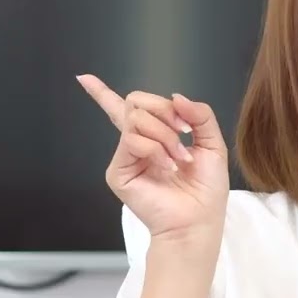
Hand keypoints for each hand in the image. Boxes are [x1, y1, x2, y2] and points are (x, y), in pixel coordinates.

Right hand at [77, 74, 229, 241]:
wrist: (199, 219)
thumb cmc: (206, 189)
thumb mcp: (212, 143)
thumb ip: (199, 114)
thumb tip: (175, 96)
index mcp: (156, 136)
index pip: (128, 109)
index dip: (103, 93)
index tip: (85, 78)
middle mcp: (137, 144)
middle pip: (136, 101)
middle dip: (165, 111)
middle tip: (184, 134)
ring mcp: (126, 156)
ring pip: (136, 119)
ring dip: (166, 136)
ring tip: (179, 159)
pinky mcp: (119, 171)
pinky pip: (133, 141)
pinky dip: (156, 150)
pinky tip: (167, 167)